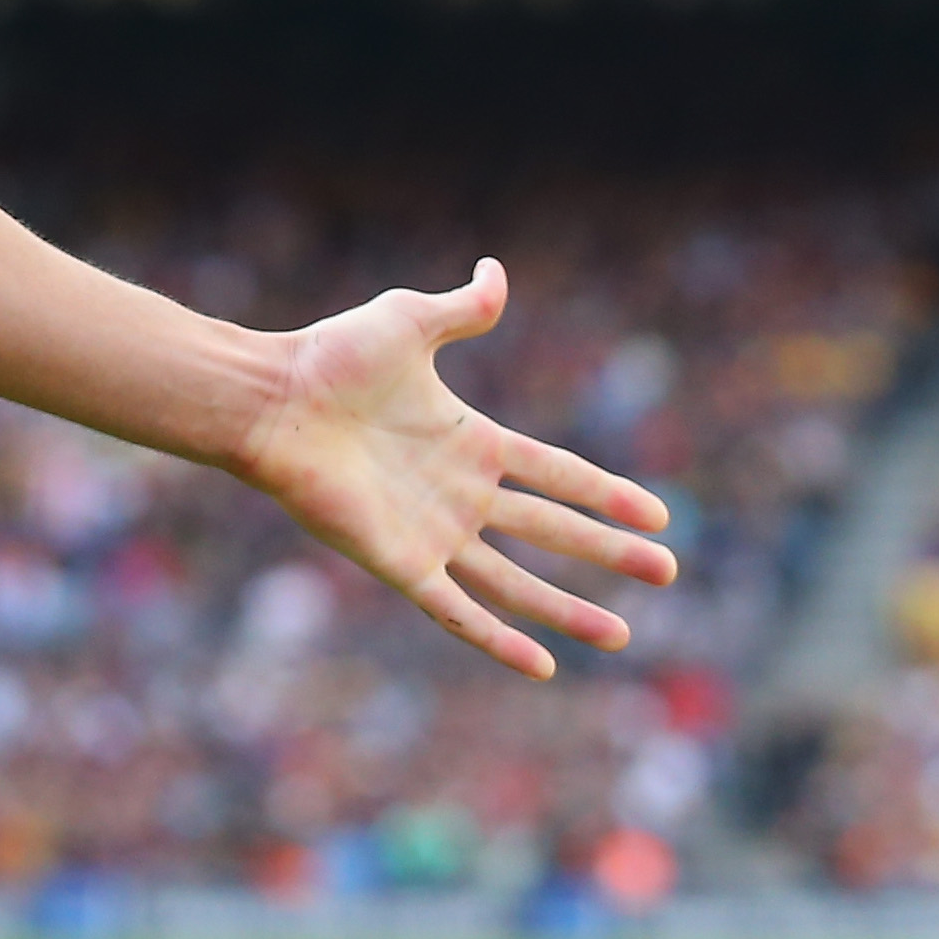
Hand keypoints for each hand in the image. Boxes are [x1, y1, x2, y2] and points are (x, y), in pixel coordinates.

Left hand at [237, 258, 676, 677]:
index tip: (659, 516)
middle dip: (608, 553)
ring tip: (620, 637)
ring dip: (566, 611)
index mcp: (469, 441)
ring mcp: (431, 531)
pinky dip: (497, 639)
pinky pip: (456, 610)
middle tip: (668, 572)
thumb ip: (462, 309)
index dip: (605, 494)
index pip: (555, 473)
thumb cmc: (329, 356)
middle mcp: (458, 492)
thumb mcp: (410, 322)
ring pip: (514, 582)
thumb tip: (495, 271)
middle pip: (550, 531)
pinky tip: (541, 667)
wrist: (271, 399)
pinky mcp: (398, 562)